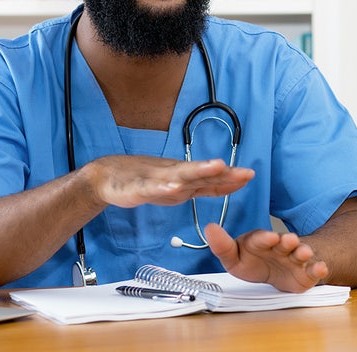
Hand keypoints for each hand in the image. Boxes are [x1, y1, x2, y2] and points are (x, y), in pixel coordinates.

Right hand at [81, 155, 254, 208]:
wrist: (106, 177)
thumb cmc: (145, 180)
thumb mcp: (179, 186)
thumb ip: (203, 186)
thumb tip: (229, 183)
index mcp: (183, 176)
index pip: (211, 177)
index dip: (230, 177)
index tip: (250, 175)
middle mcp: (173, 174)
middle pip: (200, 172)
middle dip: (221, 171)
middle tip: (240, 171)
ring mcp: (156, 179)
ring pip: (179, 175)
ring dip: (197, 171)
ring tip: (214, 168)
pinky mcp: (138, 188)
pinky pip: (151, 189)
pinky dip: (162, 188)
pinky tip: (172, 187)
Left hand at [204, 223, 328, 292]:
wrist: (278, 272)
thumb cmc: (255, 261)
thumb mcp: (235, 257)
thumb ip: (223, 246)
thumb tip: (209, 228)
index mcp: (262, 241)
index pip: (261, 238)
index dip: (264, 238)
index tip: (268, 237)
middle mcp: (280, 247)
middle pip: (285, 243)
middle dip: (286, 241)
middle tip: (287, 240)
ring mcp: (294, 259)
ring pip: (300, 253)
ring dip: (302, 252)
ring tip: (303, 252)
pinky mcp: (306, 273)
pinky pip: (314, 270)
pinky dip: (318, 269)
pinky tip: (321, 268)